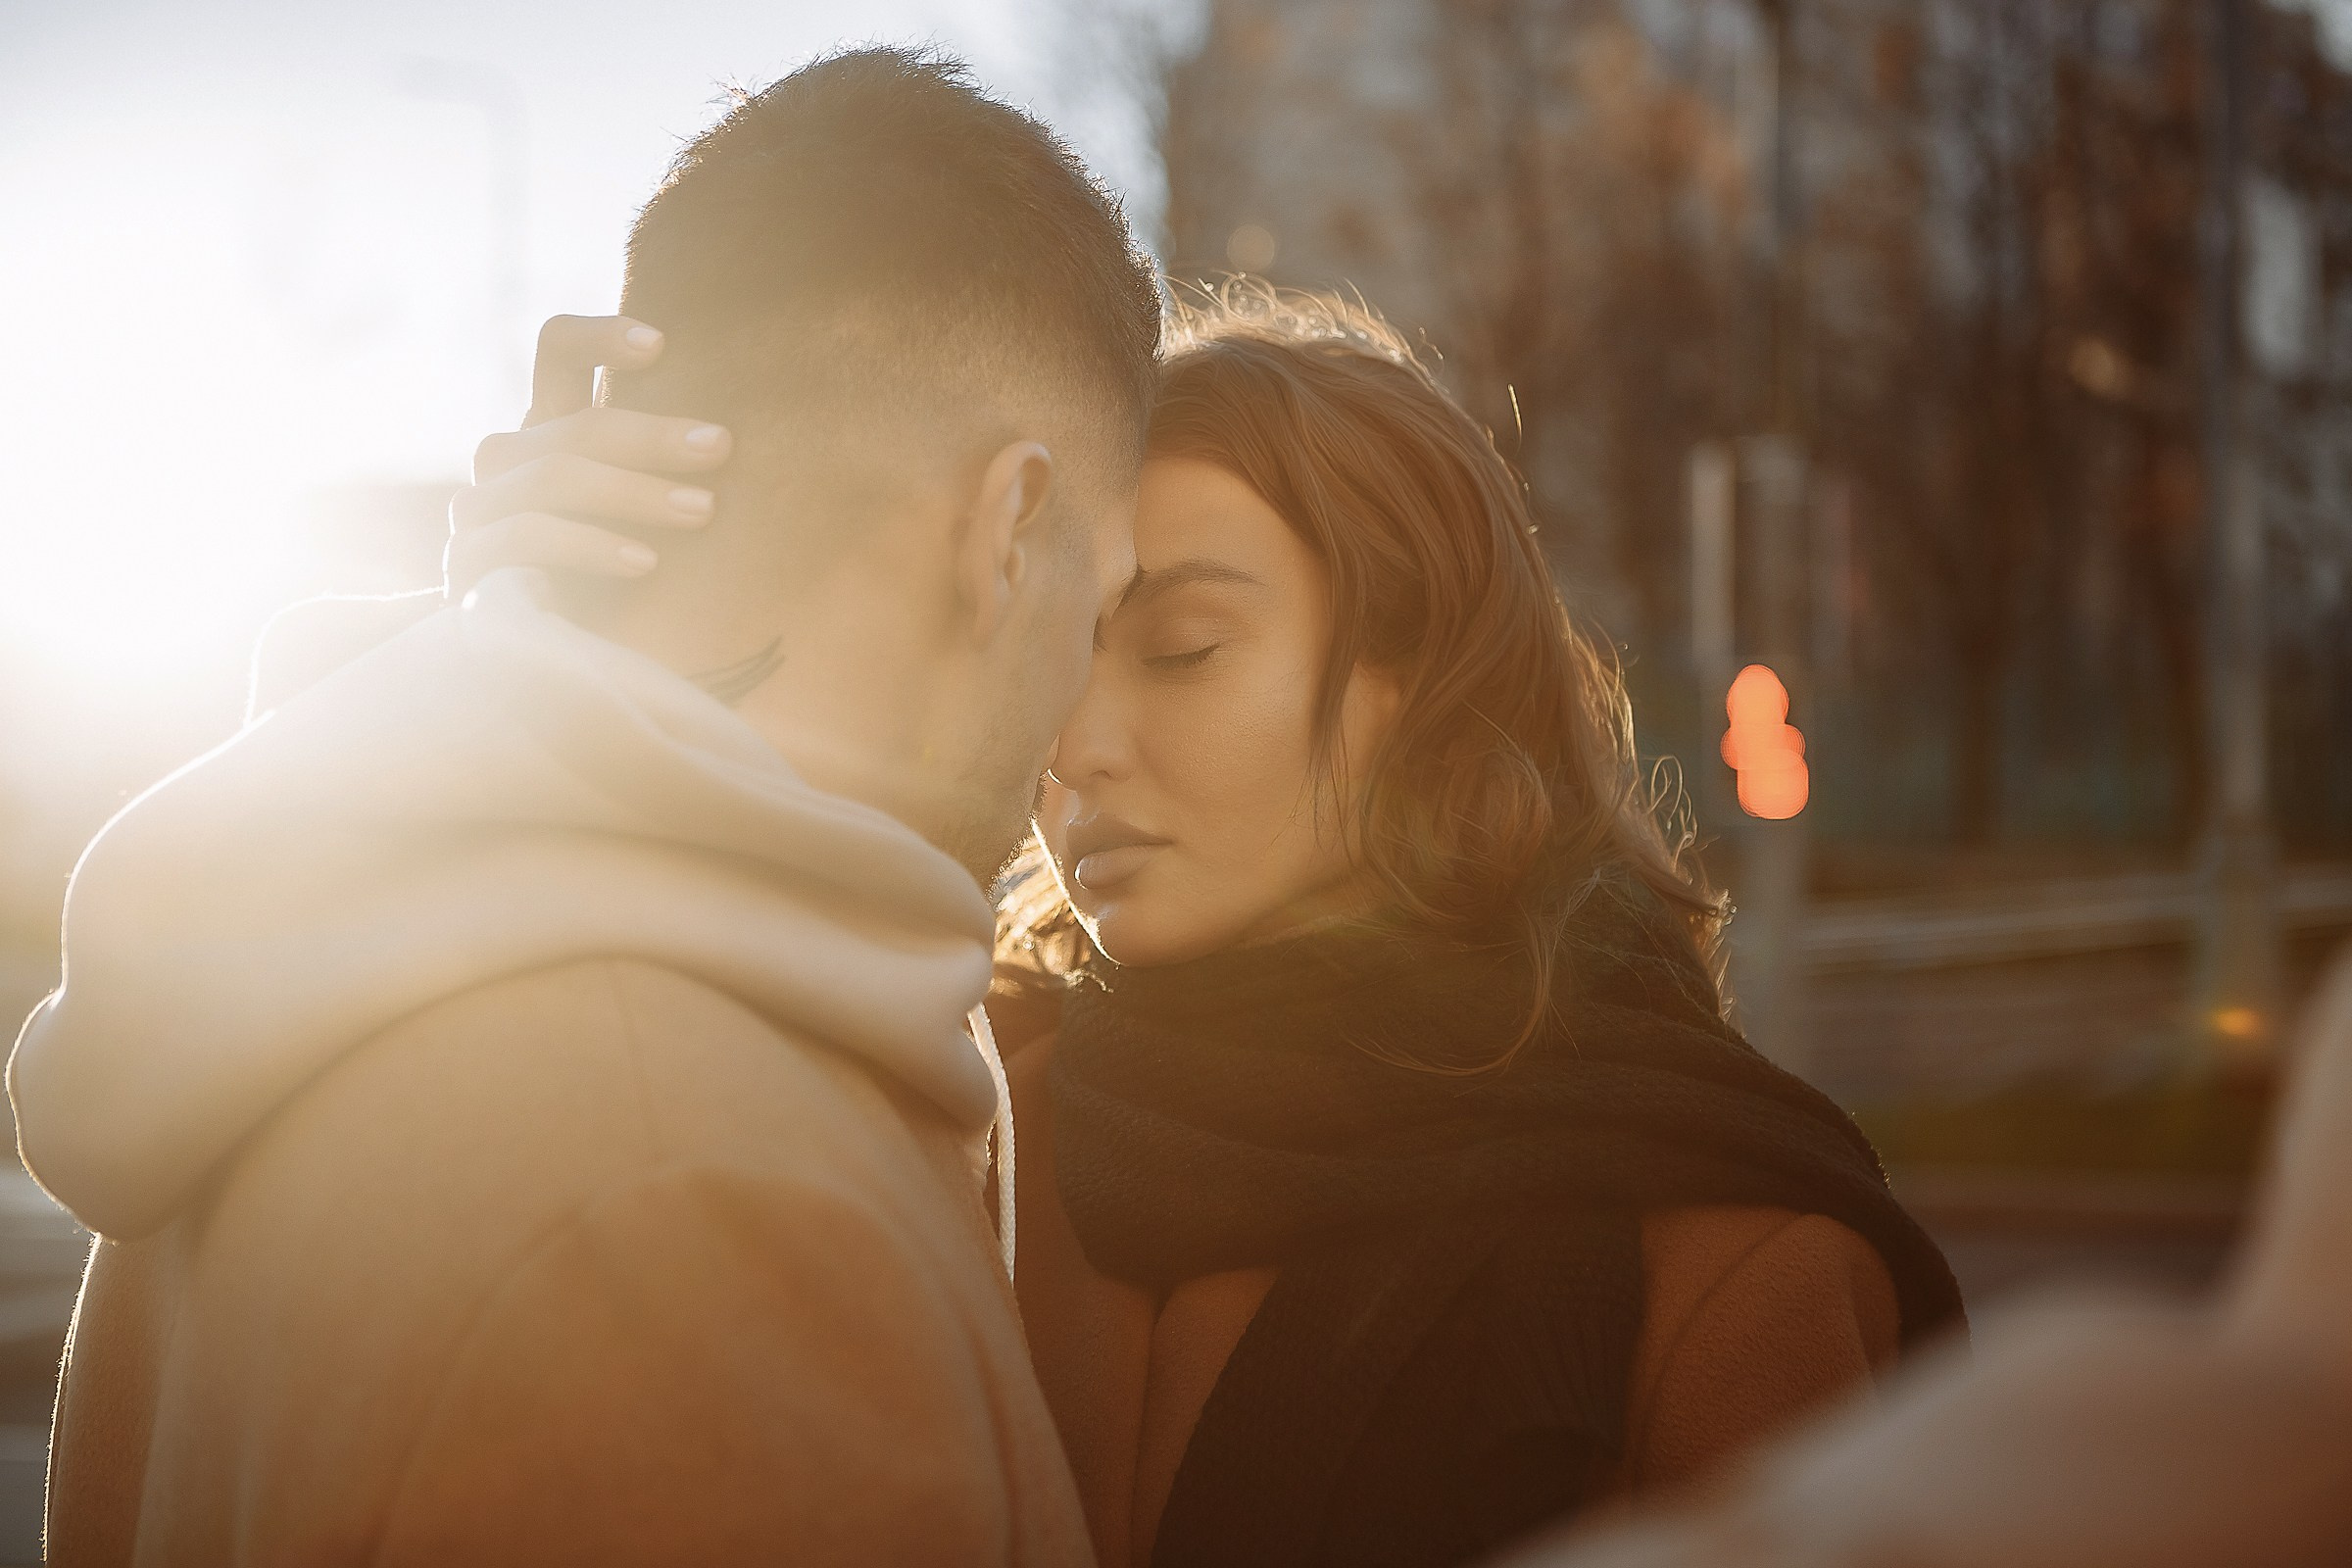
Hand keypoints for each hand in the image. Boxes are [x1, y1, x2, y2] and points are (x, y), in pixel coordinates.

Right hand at [444, 314, 733, 596]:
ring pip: (552, 475)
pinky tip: (646, 563)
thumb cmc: (622, 587)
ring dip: (634, 492)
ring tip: (703, 513)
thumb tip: (737, 438)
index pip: (558, 351)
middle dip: (654, 435)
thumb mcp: (653, 520)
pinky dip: (591, 546)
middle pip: (573, 424)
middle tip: (721, 447)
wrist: (554, 673)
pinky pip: (525, 537)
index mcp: (553, 431)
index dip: (600, 336)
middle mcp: (507, 459)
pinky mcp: (466, 563)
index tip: (662, 345)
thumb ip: (672, 472)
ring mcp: (478, 509)